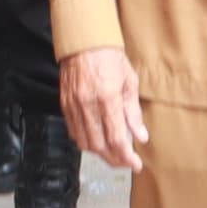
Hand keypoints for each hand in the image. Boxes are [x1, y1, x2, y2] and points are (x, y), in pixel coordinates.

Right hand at [60, 46, 147, 171]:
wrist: (84, 42)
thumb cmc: (110, 58)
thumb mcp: (129, 82)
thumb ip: (133, 112)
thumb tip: (140, 137)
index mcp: (107, 98)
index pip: (116, 138)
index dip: (126, 157)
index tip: (136, 165)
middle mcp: (88, 105)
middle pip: (99, 146)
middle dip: (114, 160)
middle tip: (126, 163)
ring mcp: (74, 106)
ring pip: (84, 142)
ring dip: (100, 154)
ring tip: (114, 155)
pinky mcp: (65, 105)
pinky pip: (74, 132)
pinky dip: (86, 142)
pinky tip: (97, 142)